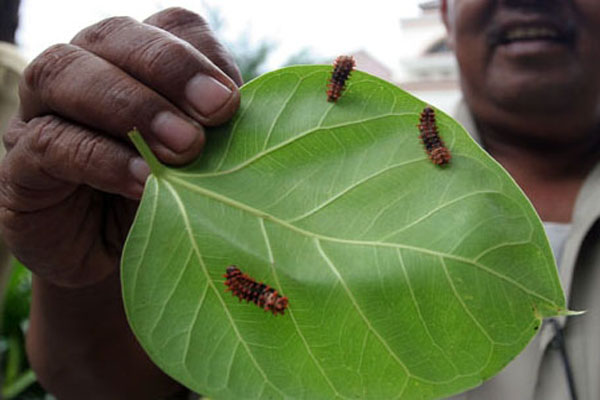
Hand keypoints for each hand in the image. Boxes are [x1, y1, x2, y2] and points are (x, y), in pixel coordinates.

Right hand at [0, 8, 241, 287]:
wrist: (113, 261)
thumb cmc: (167, 203)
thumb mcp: (203, 165)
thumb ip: (218, 133)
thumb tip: (241, 113)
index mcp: (137, 63)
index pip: (167, 27)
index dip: (197, 55)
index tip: (230, 102)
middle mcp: (85, 73)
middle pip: (113, 35)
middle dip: (169, 69)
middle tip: (215, 112)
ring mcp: (42, 113)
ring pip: (63, 72)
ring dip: (132, 106)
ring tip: (184, 148)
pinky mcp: (21, 166)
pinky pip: (49, 142)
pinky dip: (103, 158)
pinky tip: (144, 182)